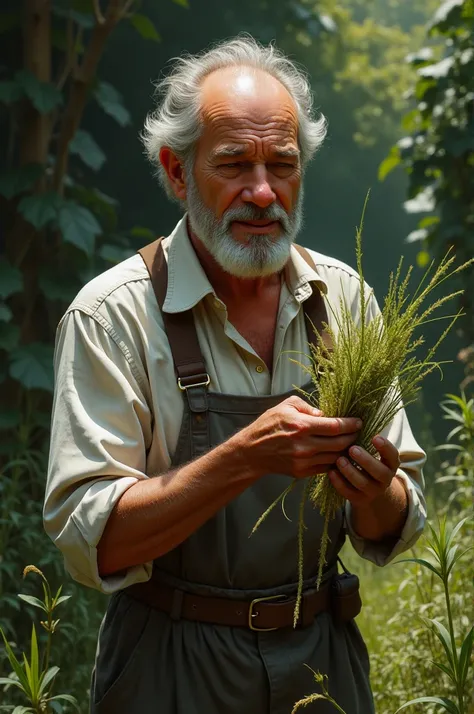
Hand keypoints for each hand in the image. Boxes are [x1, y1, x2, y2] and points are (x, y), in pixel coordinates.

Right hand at [240, 396, 361, 479]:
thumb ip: (307, 407)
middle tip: (357, 432)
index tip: (358, 422)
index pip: (335, 426)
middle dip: (353, 437)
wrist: (252, 451)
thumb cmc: (268, 425)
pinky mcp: (302, 472)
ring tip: (351, 443)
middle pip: (340, 443)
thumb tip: (324, 414)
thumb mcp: (285, 406)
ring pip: (335, 457)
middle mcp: (305, 445)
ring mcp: (304, 461)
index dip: (350, 424)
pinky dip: (335, 461)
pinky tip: (338, 454)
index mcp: (302, 426)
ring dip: (346, 450)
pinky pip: (326, 467)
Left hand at [328, 434, 400, 506]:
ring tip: (339, 459)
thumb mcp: (370, 450)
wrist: (369, 489)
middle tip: (352, 448)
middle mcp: (384, 478)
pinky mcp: (358, 499)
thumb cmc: (366, 460)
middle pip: (379, 472)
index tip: (375, 437)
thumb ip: (363, 438)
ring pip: (363, 483)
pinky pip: (349, 493)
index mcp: (390, 463)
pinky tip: (330, 472)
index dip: (386, 448)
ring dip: (350, 471)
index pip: (393, 456)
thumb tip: (350, 419)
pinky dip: (339, 483)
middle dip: (366, 460)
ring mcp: (372, 491)